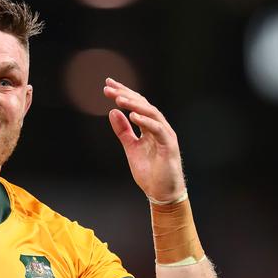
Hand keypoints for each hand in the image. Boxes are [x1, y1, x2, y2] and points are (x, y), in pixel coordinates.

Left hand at [103, 77, 185, 201]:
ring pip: (151, 113)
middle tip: (108, 88)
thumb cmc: (150, 171)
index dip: (123, 93)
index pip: (136, 105)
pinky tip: (133, 115)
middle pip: (143, 105)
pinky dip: (145, 121)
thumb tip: (112, 112)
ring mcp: (165, 135)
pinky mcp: (169, 146)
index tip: (108, 85)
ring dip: (134, 105)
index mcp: (150, 127)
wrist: (162, 192)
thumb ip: (123, 131)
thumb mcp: (131, 147)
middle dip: (126, 94)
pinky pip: (157, 130)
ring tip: (119, 99)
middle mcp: (159, 127)